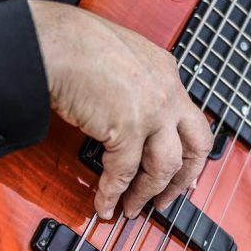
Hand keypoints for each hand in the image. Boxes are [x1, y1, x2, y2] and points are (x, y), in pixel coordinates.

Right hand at [29, 0, 213, 219]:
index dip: (190, 151)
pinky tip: (104, 204)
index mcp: (166, 71)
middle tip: (167, 199)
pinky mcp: (127, 128)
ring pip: (165, 167)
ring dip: (147, 194)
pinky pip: (124, 174)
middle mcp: (167, 92)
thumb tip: (121, 109)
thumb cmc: (73, 43)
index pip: (191, 119)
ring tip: (131, 208)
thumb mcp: (119, 56)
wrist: (54, 42)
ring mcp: (152, 111)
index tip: (187, 171)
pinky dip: (112, 193)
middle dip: (183, 180)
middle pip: (196, 146)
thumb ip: (131, 84)